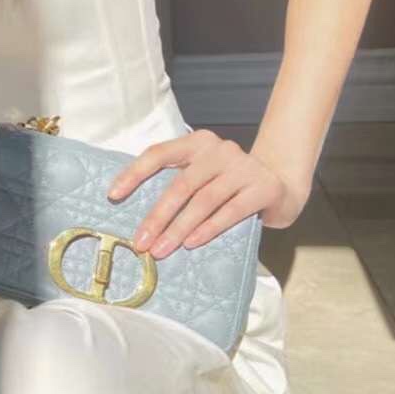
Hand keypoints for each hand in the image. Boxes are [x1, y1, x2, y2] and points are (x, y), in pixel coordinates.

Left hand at [106, 129, 308, 258]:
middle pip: (180, 184)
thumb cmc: (231, 184)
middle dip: (157, 216)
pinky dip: (208, 229)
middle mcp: (220, 150)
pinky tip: (191, 243)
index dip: (134, 173)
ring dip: (179, 228)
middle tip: (140, 241)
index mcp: (198, 143)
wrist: (281, 184)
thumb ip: (179, 184)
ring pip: (203, 200)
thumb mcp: (204, 175)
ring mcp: (243, 167)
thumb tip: (141, 217)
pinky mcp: (263, 188)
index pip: (159, 153)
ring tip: (162, 250)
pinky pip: (230, 211)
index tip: (113, 195)